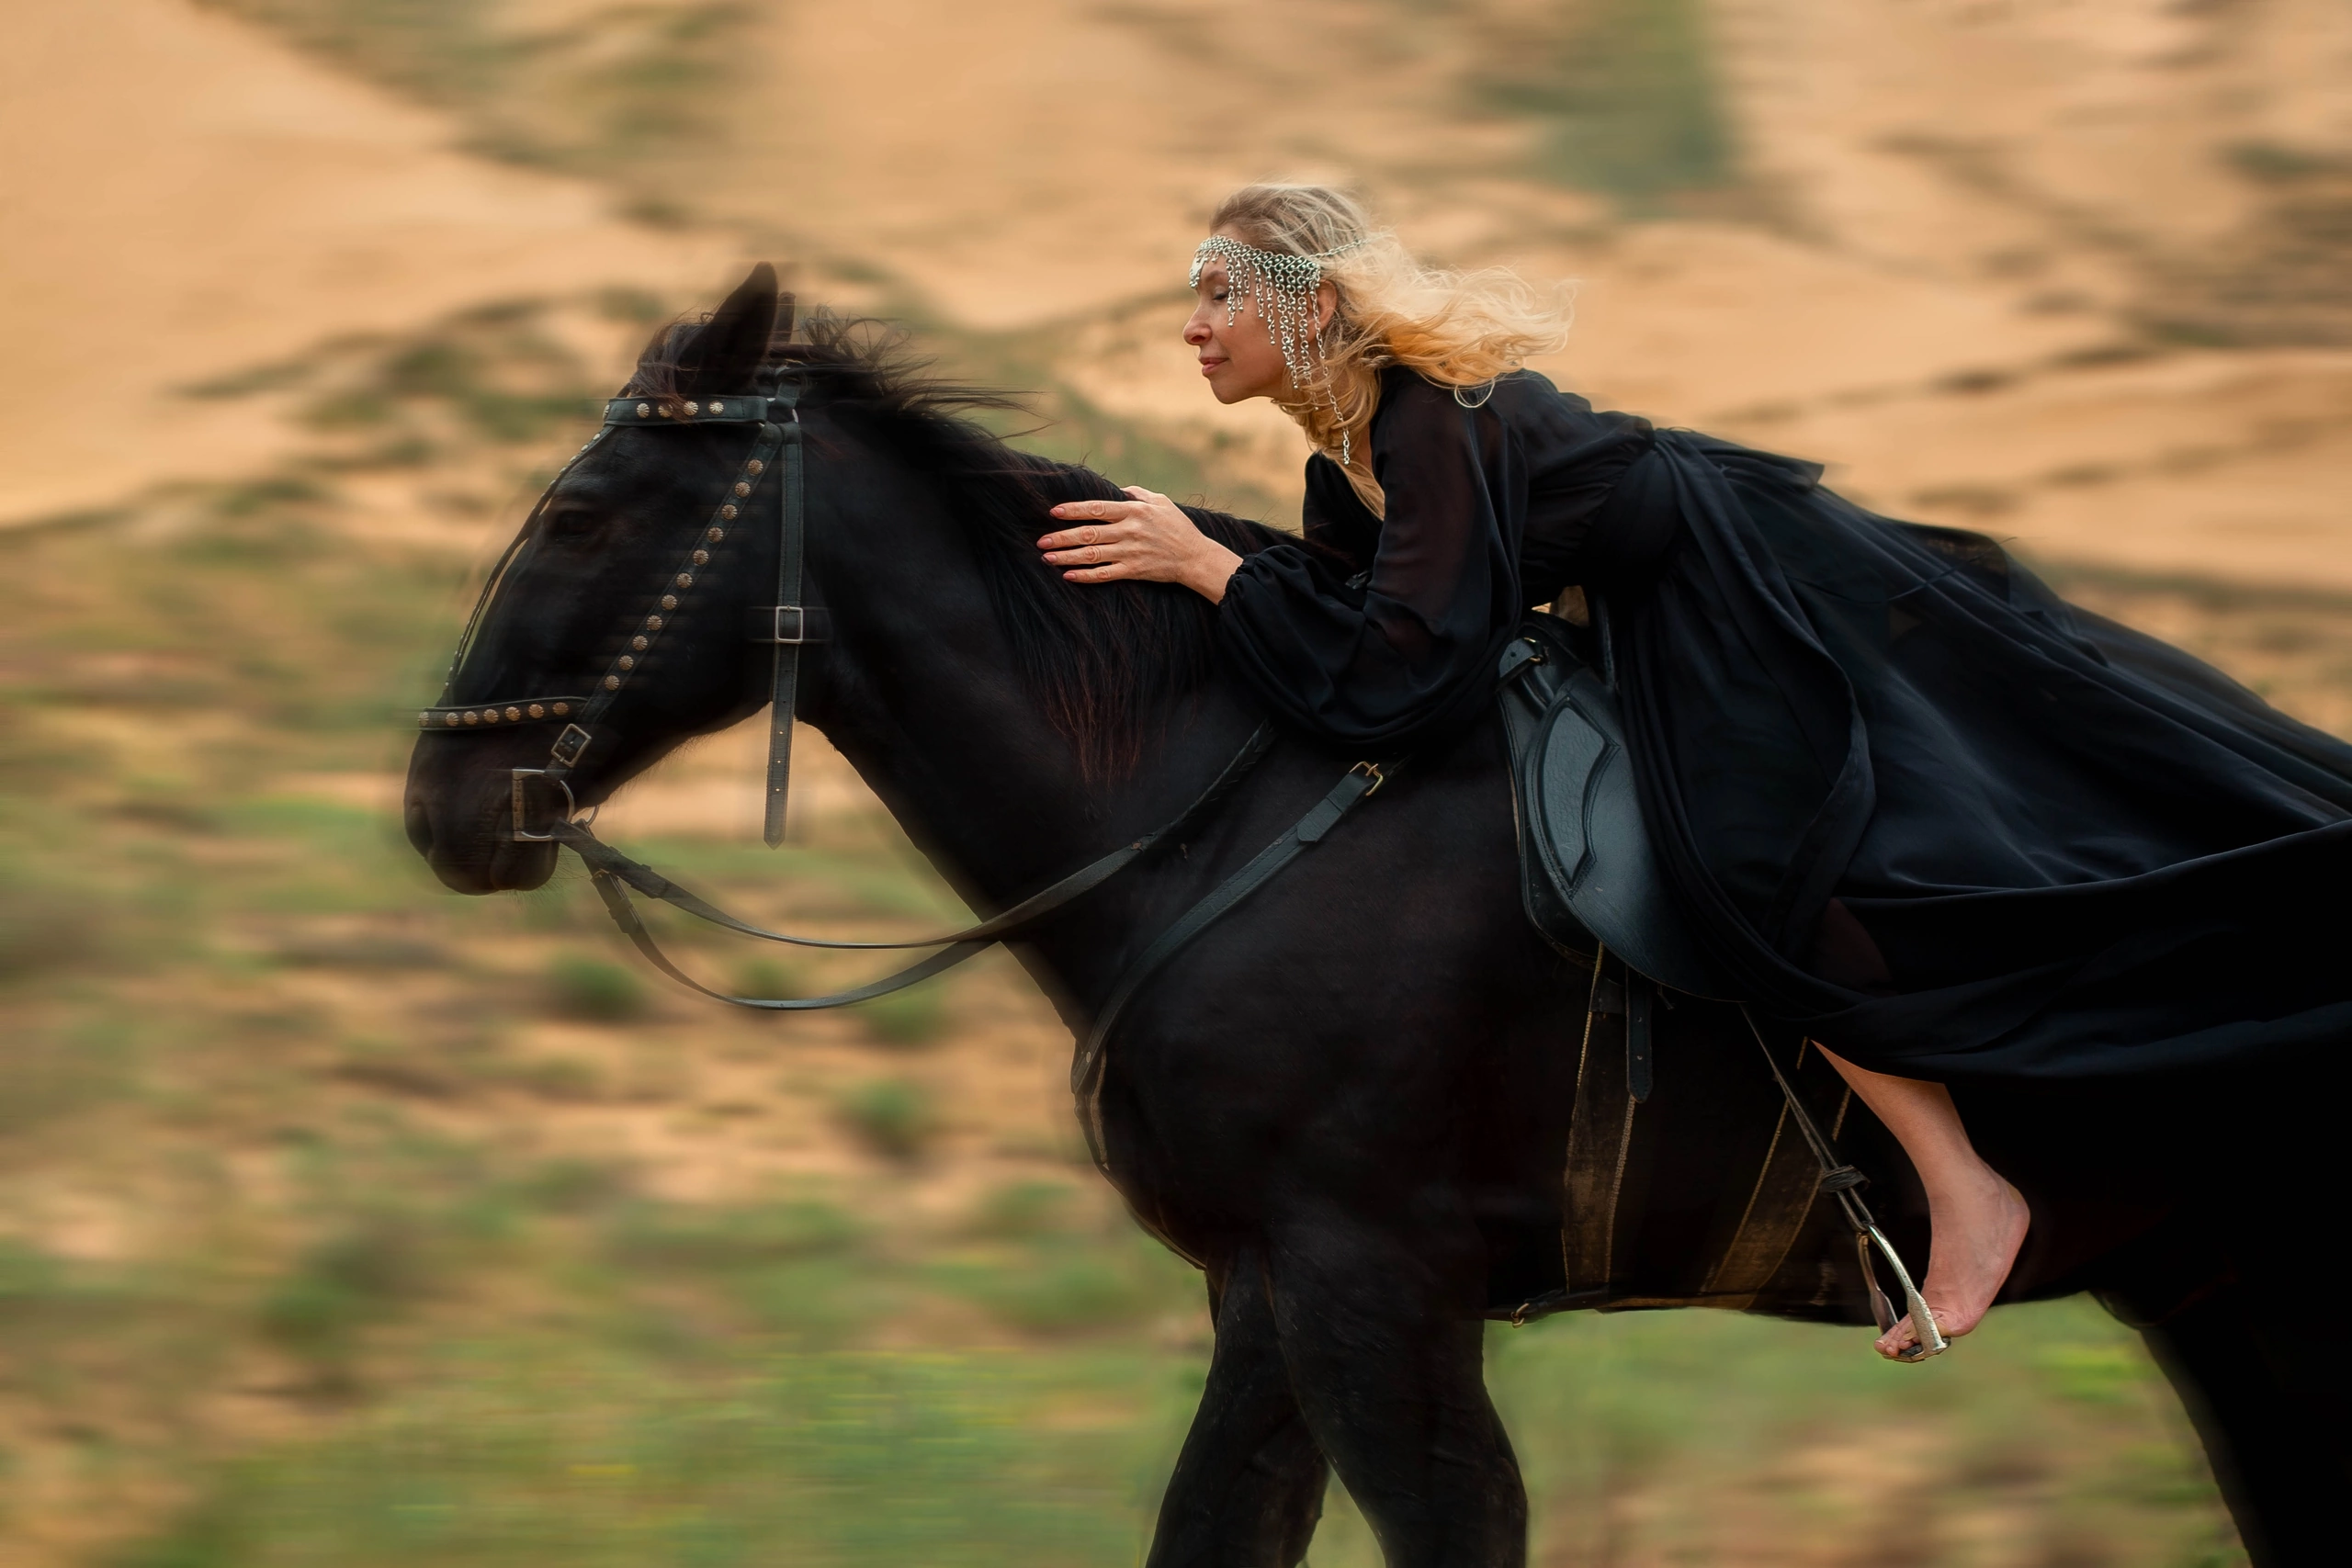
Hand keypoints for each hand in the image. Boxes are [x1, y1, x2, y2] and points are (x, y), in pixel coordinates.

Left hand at [1040, 486, 1242, 602]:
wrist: (1195, 558)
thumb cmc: (1178, 527)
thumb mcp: (1162, 502)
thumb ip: (1138, 494)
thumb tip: (1120, 489)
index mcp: (1134, 512)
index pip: (1097, 509)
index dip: (1074, 510)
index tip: (1054, 512)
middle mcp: (1129, 531)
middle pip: (1089, 534)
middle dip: (1062, 537)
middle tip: (1041, 540)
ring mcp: (1130, 552)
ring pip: (1092, 555)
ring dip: (1067, 556)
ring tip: (1047, 557)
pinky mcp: (1134, 571)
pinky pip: (1105, 574)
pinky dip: (1085, 576)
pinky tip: (1069, 575)